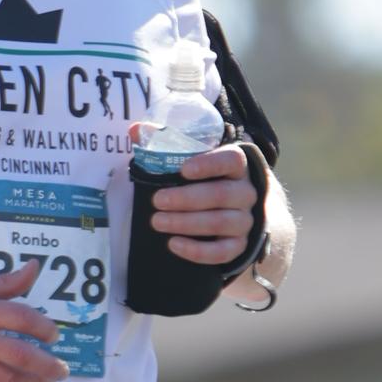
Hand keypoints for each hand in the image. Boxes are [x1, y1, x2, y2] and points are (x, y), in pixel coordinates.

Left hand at [144, 140, 255, 266]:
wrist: (225, 213)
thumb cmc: (201, 181)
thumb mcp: (187, 160)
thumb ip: (163, 143)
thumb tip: (135, 130)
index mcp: (236, 166)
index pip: (231, 161)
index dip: (209, 165)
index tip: (183, 170)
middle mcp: (245, 192)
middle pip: (223, 194)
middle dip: (187, 199)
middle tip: (157, 201)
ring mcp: (244, 220)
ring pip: (221, 222)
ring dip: (187, 223)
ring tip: (157, 221)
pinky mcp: (239, 246)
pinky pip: (223, 252)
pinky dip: (197, 251)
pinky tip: (173, 244)